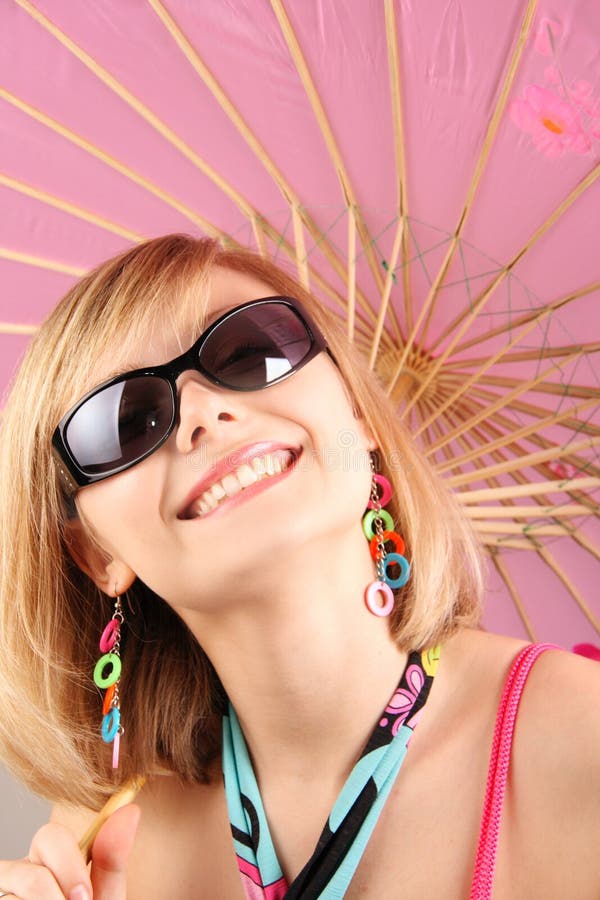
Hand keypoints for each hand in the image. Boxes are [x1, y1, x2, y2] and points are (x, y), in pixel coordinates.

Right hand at [0, 804, 139, 898]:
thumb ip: (112, 862)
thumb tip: (130, 811)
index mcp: (50, 863)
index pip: (49, 836)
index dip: (68, 864)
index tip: (85, 897)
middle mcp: (21, 876)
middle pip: (27, 863)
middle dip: (55, 885)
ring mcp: (5, 897)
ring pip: (13, 896)